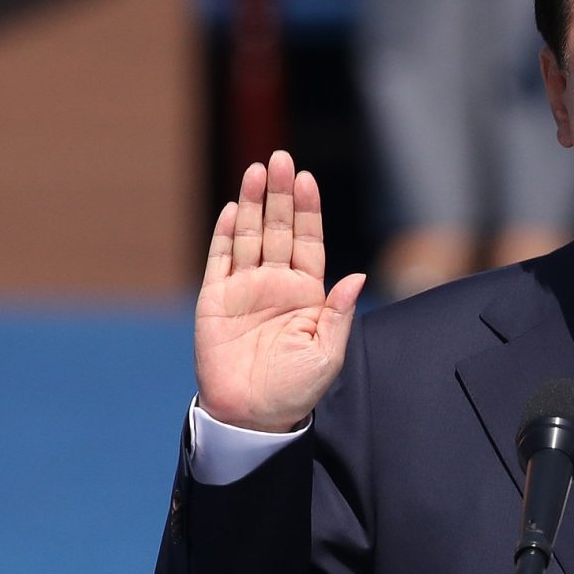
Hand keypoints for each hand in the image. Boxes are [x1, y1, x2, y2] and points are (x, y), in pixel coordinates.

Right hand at [194, 152, 366, 432]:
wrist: (252, 415)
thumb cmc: (295, 389)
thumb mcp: (327, 353)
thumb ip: (338, 313)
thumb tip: (357, 277)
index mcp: (307, 294)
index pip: (308, 241)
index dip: (307, 210)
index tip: (307, 179)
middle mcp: (276, 284)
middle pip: (278, 229)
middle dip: (280, 194)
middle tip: (281, 158)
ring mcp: (244, 289)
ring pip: (249, 237)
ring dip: (252, 203)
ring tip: (257, 171)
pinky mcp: (215, 300)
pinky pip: (220, 260)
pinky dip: (225, 234)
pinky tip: (232, 208)